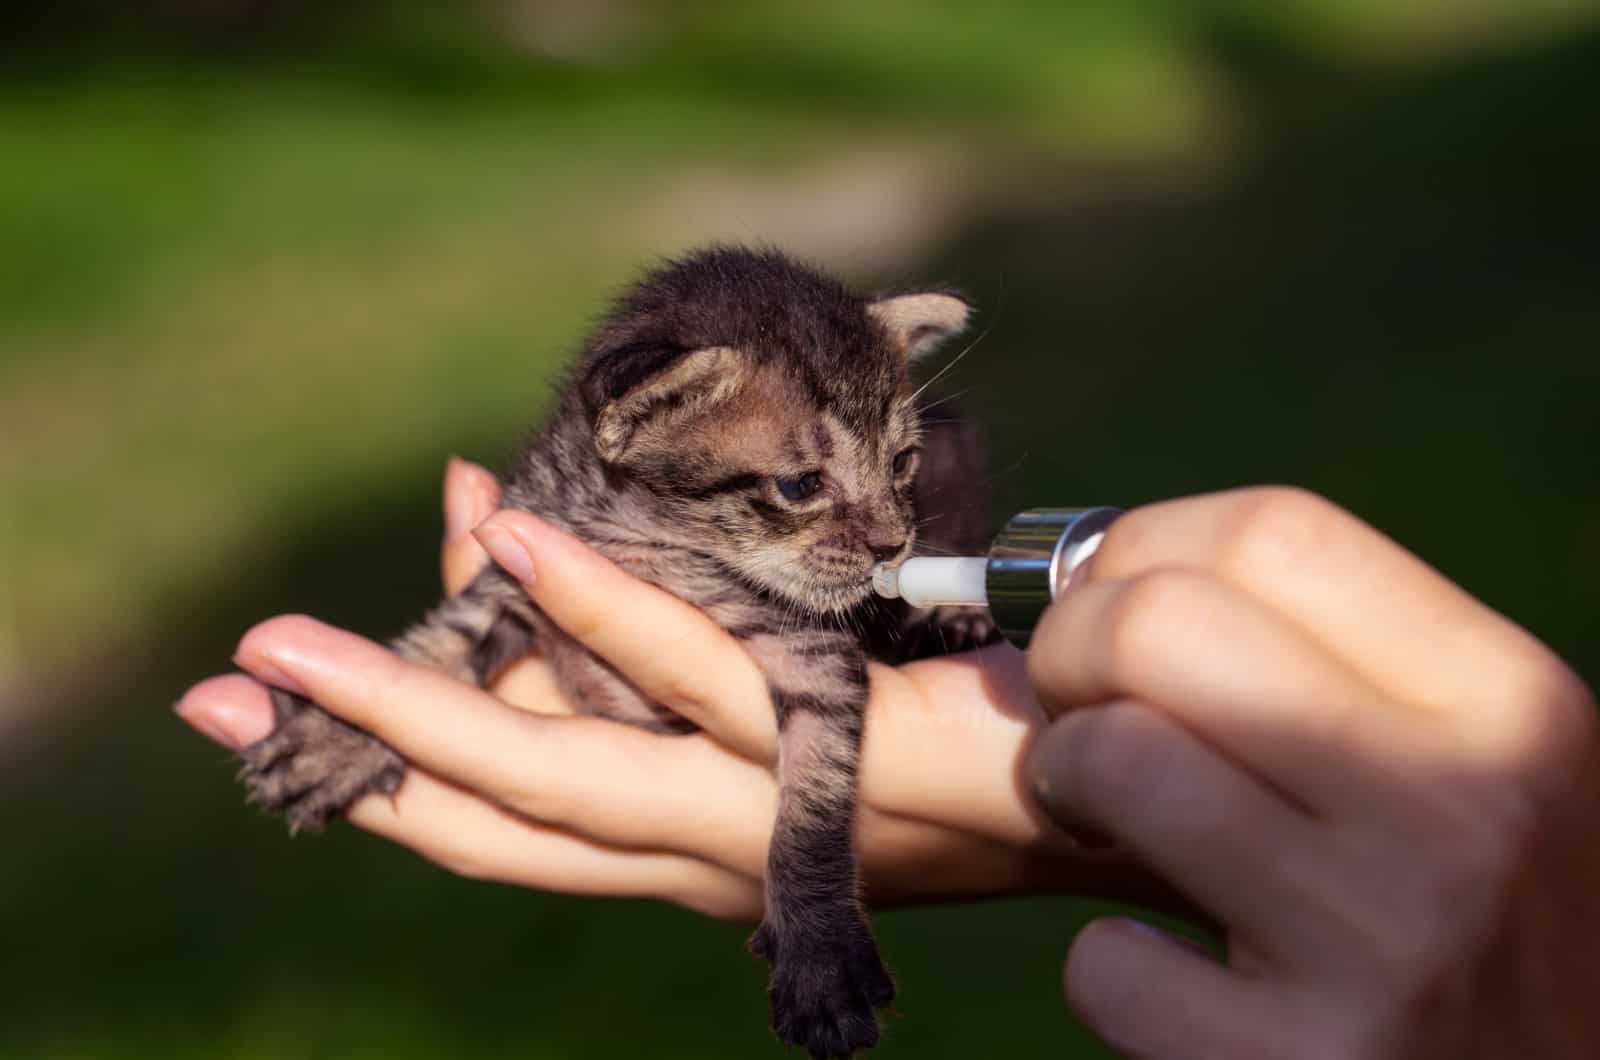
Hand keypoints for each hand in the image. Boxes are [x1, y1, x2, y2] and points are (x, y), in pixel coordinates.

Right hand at [177, 459, 1179, 920]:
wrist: (1121, 781)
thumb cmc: (953, 727)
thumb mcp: (772, 692)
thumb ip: (661, 643)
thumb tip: (526, 536)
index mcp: (694, 851)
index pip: (511, 826)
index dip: (387, 775)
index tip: (283, 707)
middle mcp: (705, 852)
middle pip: (496, 817)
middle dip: (350, 758)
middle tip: (221, 691)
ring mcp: (763, 810)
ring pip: (558, 771)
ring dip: (417, 701)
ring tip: (294, 645)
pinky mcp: (830, 748)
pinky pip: (692, 680)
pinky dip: (591, 613)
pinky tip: (510, 540)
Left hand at [1024, 487, 1599, 1058]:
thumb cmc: (1493, 922)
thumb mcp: (1488, 770)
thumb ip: (1347, 667)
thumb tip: (1126, 571)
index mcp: (1510, 700)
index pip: (1273, 530)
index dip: (1143, 548)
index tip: (1109, 598)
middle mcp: (1464, 804)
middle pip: (1158, 621)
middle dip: (1065, 649)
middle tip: (1073, 706)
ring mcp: (1388, 944)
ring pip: (1111, 758)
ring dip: (1061, 783)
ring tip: (1096, 816)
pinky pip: (1108, 961)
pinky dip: (1111, 968)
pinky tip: (1176, 981)